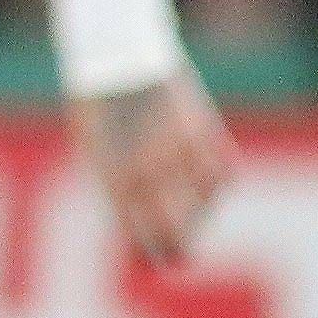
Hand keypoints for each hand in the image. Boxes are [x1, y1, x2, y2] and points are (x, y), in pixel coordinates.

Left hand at [73, 66, 237, 266]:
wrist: (118, 54)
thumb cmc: (98, 104)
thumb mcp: (96, 149)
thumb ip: (117, 187)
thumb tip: (136, 227)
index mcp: (115, 175)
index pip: (137, 230)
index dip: (149, 251)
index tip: (158, 264)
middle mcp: (150, 167)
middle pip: (174, 223)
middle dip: (178, 244)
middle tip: (181, 255)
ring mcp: (179, 150)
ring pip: (204, 200)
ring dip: (200, 214)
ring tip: (192, 219)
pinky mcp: (203, 130)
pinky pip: (222, 170)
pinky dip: (218, 183)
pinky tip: (209, 188)